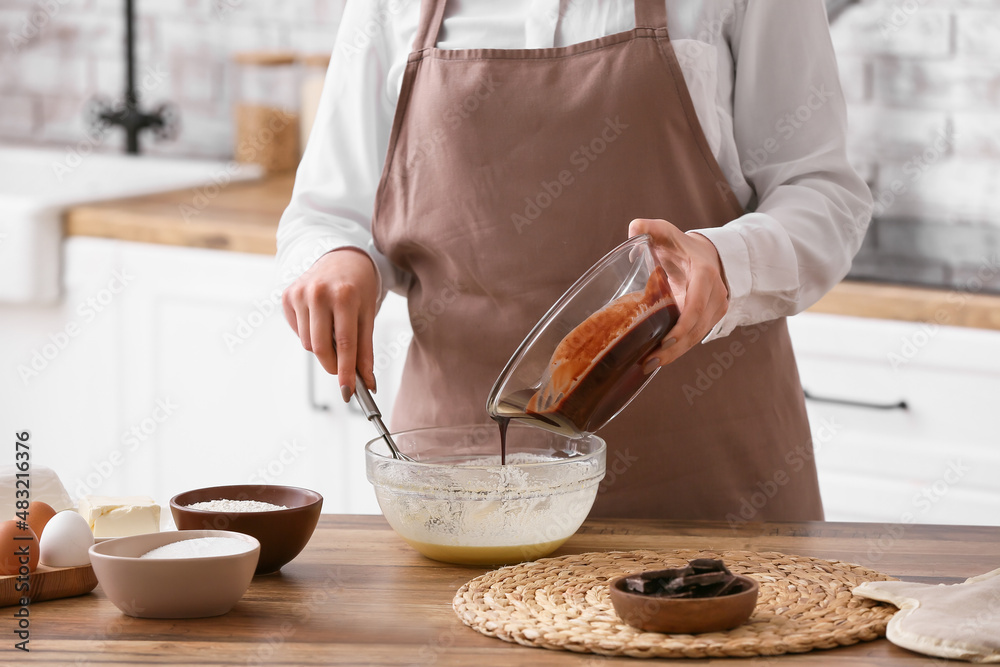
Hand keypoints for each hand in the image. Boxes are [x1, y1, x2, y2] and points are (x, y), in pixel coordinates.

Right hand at [281, 248, 377, 400]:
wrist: (341, 257)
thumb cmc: (359, 287)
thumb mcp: (368, 314)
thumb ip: (365, 349)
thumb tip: (367, 382)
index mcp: (345, 296)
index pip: (345, 343)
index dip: (347, 371)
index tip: (348, 391)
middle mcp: (319, 293)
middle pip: (321, 348)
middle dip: (332, 365)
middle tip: (342, 368)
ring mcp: (300, 293)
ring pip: (308, 343)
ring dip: (322, 346)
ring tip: (333, 328)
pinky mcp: (287, 296)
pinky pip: (298, 331)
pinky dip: (309, 333)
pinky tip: (320, 318)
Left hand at [628, 219, 728, 367]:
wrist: (707, 254)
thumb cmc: (680, 245)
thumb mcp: (665, 232)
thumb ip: (648, 227)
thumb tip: (633, 229)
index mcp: (704, 274)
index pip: (696, 306)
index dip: (682, 327)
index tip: (664, 341)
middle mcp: (715, 294)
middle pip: (696, 329)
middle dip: (674, 348)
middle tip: (648, 361)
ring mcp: (716, 308)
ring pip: (697, 337)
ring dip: (675, 354)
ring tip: (648, 365)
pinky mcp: (711, 318)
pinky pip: (696, 337)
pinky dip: (679, 349)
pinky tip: (659, 358)